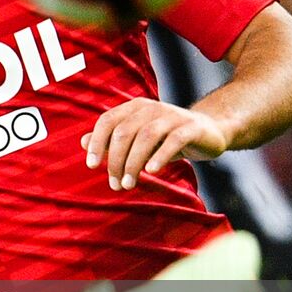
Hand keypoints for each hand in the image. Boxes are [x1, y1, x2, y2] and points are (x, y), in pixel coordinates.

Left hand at [82, 98, 228, 190]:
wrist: (209, 130)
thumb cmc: (166, 136)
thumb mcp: (138, 138)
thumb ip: (111, 139)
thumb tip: (82, 142)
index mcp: (134, 108)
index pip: (108, 120)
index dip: (96, 142)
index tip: (91, 166)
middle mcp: (150, 108)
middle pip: (124, 132)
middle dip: (115, 160)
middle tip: (115, 184)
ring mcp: (172, 116)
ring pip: (146, 136)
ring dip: (134, 162)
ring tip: (128, 184)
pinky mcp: (191, 128)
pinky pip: (173, 140)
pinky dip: (160, 156)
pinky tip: (152, 172)